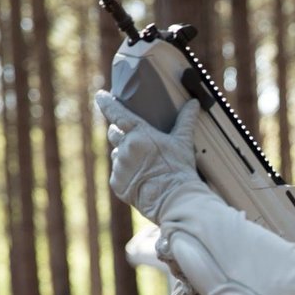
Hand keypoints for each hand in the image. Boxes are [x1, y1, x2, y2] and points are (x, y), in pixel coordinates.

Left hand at [96, 91, 202, 223]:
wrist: (173, 199)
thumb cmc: (179, 170)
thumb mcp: (183, 143)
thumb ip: (186, 121)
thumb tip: (193, 103)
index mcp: (139, 133)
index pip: (116, 112)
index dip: (106, 102)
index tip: (100, 96)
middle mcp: (124, 147)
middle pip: (113, 133)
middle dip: (120, 133)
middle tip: (133, 138)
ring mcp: (119, 166)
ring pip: (116, 155)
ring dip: (125, 156)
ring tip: (144, 165)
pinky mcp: (116, 183)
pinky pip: (117, 174)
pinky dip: (126, 174)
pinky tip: (141, 179)